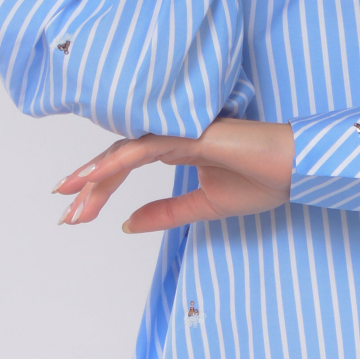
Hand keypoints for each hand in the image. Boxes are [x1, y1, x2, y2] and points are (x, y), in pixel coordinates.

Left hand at [53, 118, 294, 232]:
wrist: (294, 172)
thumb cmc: (261, 183)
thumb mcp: (204, 207)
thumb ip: (165, 214)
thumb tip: (126, 225)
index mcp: (175, 151)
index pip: (125, 168)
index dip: (98, 192)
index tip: (76, 217)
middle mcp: (170, 137)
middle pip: (116, 160)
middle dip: (87, 189)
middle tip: (65, 217)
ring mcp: (177, 133)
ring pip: (123, 153)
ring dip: (93, 177)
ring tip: (68, 199)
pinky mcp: (187, 135)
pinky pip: (142, 147)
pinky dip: (115, 162)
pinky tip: (92, 178)